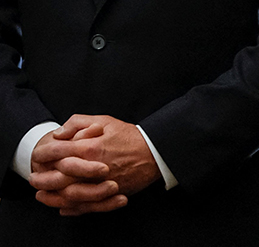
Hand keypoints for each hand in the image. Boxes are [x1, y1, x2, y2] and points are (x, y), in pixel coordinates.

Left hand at [30, 115, 160, 215]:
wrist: (155, 152)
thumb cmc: (130, 136)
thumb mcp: (105, 120)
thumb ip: (79, 122)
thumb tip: (59, 133)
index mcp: (90, 148)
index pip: (57, 153)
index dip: (43, 154)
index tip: (37, 156)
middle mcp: (92, 168)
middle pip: (57, 178)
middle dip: (41, 179)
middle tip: (33, 178)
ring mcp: (101, 184)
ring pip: (68, 196)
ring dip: (52, 196)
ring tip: (42, 195)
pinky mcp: (109, 195)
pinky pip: (85, 206)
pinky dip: (71, 208)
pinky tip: (62, 206)